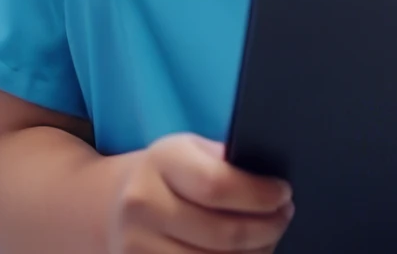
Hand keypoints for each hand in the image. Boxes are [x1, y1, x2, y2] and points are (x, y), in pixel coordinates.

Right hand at [106, 133, 293, 253]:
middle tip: (282, 218)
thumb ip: (225, 163)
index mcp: (161, 162)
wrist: (113, 206)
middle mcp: (142, 205)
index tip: (283, 194)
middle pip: (223, 234)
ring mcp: (136, 248)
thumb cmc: (168, 178)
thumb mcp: (190, 152)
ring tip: (266, 241)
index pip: (218, 186)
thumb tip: (271, 188)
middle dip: (267, 229)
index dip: (259, 196)